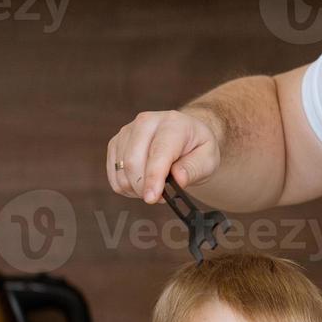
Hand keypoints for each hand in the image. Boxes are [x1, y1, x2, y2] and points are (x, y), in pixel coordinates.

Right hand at [106, 110, 220, 203]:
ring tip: (155, 187)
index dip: (153, 177)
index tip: (152, 198)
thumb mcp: (208, 159)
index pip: (158, 152)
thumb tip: (178, 180)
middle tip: (162, 197)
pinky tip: (142, 184)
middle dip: (144, 188)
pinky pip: (114, 175)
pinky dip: (127, 187)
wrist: (185, 136)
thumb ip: (194, 169)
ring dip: (136, 189)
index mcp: (172, 123)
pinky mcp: (116, 143)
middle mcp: (145, 122)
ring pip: (122, 171)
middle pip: (133, 162)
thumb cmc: (197, 148)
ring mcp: (127, 132)